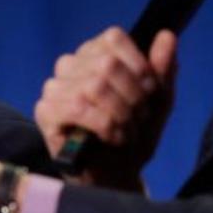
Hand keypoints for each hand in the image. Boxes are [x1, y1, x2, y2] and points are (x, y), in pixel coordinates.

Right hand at [34, 27, 176, 190]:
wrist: (118, 177)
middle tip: (138, 118)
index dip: (138, 65)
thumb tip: (167, 35)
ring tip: (127, 131)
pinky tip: (111, 137)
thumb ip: (162, 69)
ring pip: (94, 85)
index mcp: (94, 53)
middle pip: (107, 63)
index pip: (113, 37)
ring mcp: (54, 88)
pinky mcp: (45, 112)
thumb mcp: (158, 101)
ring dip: (120, 113)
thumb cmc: (134, 136)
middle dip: (133, 96)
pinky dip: (104, 124)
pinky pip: (77, 107)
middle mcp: (70, 65)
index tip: (150, 92)